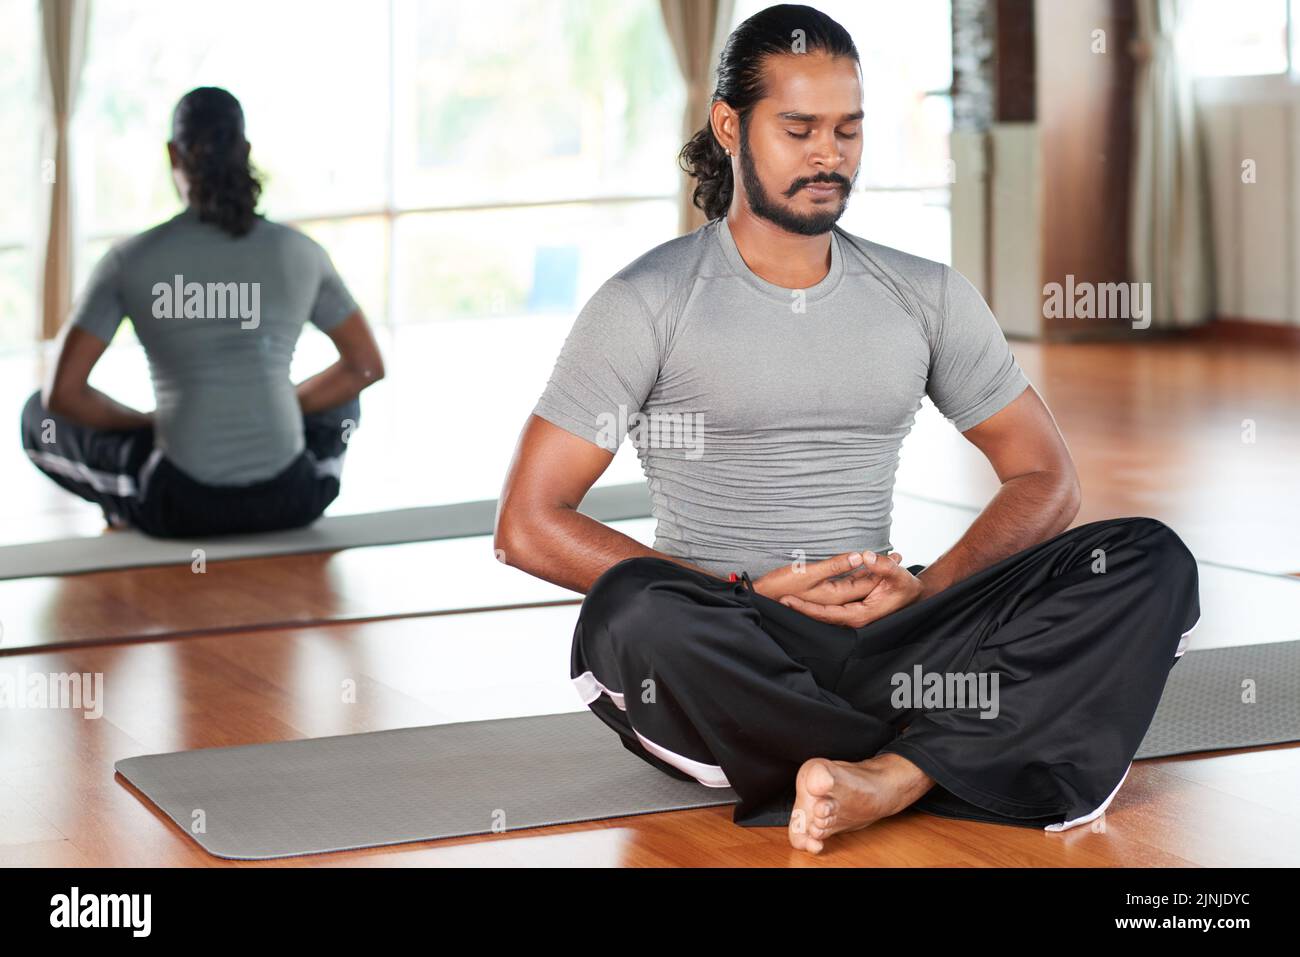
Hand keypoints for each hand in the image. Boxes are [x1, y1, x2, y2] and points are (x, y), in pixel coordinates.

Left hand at [766, 551, 923, 627]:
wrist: (917, 595)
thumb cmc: (907, 587)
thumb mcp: (896, 574)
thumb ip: (880, 565)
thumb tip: (864, 555)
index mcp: (860, 615)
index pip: (825, 614)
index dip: (805, 608)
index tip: (786, 599)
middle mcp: (853, 619)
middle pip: (820, 616)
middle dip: (799, 609)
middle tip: (776, 599)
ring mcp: (851, 615)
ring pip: (822, 613)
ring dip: (804, 606)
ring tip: (781, 598)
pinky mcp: (851, 609)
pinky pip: (829, 608)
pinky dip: (815, 604)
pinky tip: (799, 597)